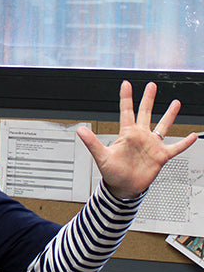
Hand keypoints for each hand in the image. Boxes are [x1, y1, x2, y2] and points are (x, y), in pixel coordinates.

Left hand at [77, 80, 197, 198]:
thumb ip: (92, 143)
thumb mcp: (101, 157)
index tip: (126, 84)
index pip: (126, 112)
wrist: (123, 188)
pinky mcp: (161, 156)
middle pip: (145, 113)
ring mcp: (151, 145)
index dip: (126, 98)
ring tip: (176, 103)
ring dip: (169, 115)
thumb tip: (80, 130)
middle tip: (151, 85)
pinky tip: (193, 135)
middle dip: (148, 99)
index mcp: (126, 134)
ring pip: (162, 126)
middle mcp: (140, 137)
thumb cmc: (111, 173)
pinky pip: (176, 147)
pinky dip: (184, 142)